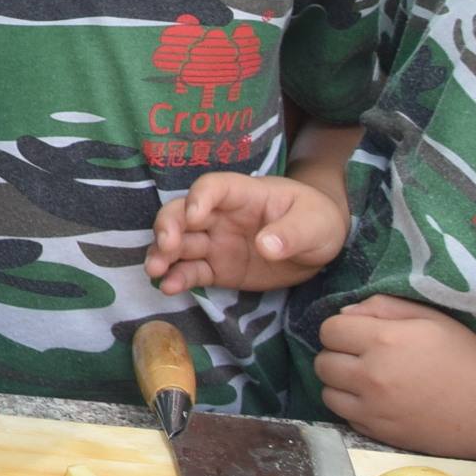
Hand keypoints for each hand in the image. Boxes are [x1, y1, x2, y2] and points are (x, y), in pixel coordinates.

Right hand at [148, 171, 347, 293]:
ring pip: (179, 243)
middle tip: (166, 247)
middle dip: (168, 227)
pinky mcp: (218, 268)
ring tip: (155, 272)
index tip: (195, 216)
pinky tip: (169, 287)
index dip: (198, 198)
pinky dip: (178, 278)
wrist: (319, 245)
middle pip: (182, 213)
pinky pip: (192, 271)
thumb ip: (291, 232)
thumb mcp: (313, 223)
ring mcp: (216, 242)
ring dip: (163, 254)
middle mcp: (220, 216)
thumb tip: (266, 245)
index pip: (212, 188)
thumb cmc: (317, 220)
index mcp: (242, 195)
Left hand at [315, 297, 475, 460]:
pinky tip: (380, 402)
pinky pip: (346, 417)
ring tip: (368, 380)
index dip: (342, 329)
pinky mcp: (381, 435)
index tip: (361, 334)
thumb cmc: (470, 360)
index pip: (329, 329)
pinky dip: (355, 408)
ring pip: (327, 392)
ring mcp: (374, 409)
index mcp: (384, 341)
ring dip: (341, 384)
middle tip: (364, 357)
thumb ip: (385, 307)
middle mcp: (371, 376)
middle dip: (337, 355)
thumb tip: (346, 312)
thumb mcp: (433, 319)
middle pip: (322, 361)